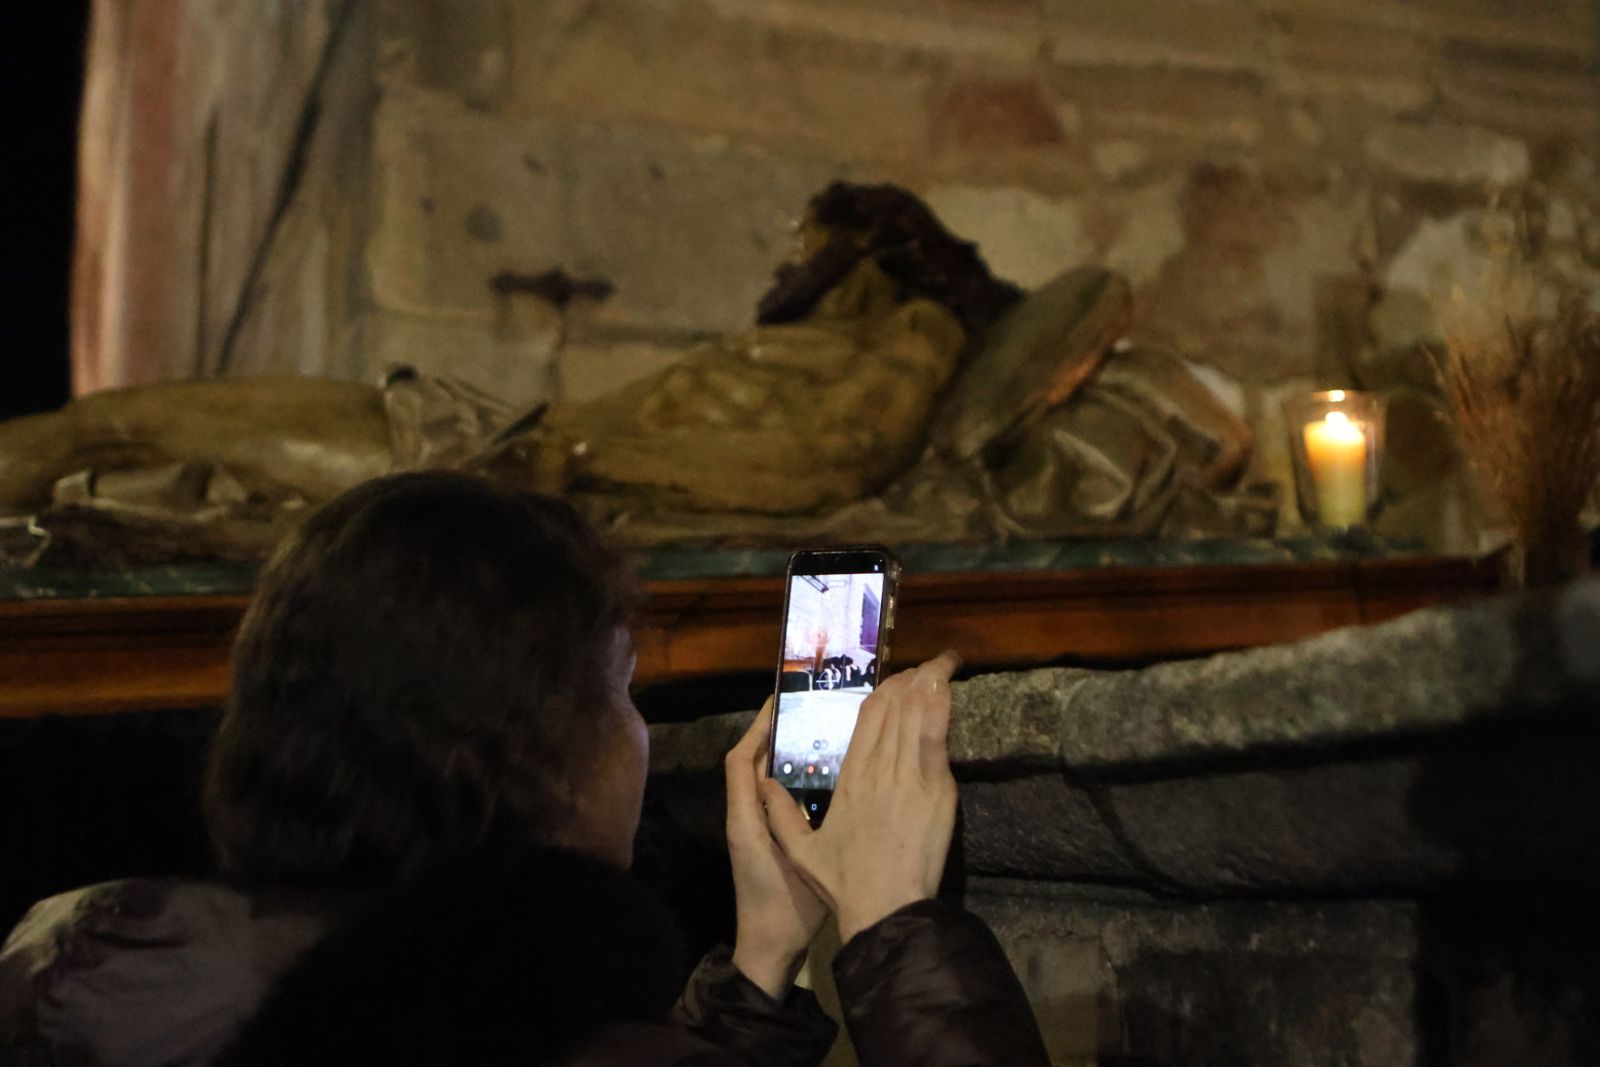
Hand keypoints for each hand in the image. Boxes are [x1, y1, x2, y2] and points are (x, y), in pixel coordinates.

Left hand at [726, 698, 828, 998]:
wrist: (773, 949)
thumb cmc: (776, 902)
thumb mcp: (780, 854)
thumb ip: (770, 812)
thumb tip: (771, 768)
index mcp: (745, 815)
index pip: (741, 759)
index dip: (756, 729)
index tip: (779, 701)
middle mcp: (749, 816)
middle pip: (756, 763)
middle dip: (775, 734)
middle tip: (810, 710)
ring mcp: (764, 828)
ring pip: (773, 779)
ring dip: (791, 754)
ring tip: (825, 731)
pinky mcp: (781, 840)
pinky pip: (786, 799)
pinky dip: (802, 780)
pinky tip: (832, 773)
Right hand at [759, 651, 960, 942]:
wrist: (887, 910)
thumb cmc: (844, 884)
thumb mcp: (800, 850)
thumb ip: (778, 814)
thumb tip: (762, 782)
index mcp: (850, 777)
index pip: (868, 715)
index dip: (884, 689)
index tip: (895, 675)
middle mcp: (881, 769)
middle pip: (897, 707)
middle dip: (913, 678)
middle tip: (924, 665)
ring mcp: (913, 779)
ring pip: (921, 715)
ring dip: (931, 686)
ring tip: (941, 665)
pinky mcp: (939, 794)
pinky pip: (939, 742)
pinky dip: (943, 713)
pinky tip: (947, 695)